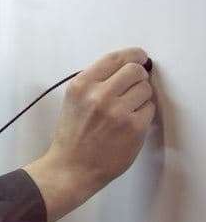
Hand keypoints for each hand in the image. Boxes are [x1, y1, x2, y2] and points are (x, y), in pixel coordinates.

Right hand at [23, 48, 154, 221]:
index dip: (133, 55)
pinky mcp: (134, 128)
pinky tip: (129, 123)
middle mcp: (99, 94)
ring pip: (146, 89)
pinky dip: (143, 113)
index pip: (115, 58)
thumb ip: (95, 81)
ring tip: (127, 109)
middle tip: (134, 86)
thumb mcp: (73, 100)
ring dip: (141, 96)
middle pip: (135, 70)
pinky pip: (150, 108)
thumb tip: (125, 66)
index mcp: (81, 85)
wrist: (72, 167)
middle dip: (138, 76)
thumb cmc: (72, 134)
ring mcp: (118, 111)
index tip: (140, 57)